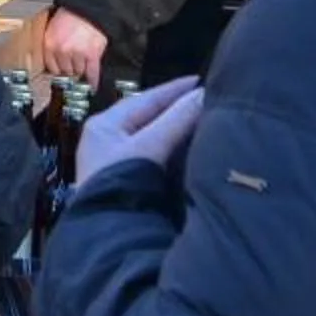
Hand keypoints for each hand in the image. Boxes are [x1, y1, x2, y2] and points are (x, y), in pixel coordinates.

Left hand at [38, 5, 109, 87]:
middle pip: (65, 71)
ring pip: (78, 72)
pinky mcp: (92, 55)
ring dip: (81, 69)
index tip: (61, 71)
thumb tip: (52, 63)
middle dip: (69, 68)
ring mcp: (77, 54)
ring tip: (84, 62)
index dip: (58, 68)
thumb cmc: (71, 16)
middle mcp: (62, 51)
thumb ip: (52, 45)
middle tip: (74, 63)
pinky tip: (93, 86)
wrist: (89, 8)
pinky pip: (92, 72)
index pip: (51, 67)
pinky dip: (93, 80)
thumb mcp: (53, 29)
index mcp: (50, 44)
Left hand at [74, 76, 204, 188]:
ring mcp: (118, 162)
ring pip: (155, 138)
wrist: (107, 234)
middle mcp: (109, 140)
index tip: (203, 81)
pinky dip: (174, 150)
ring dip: (179, 130)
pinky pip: (156, 157)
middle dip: (179, 109)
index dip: (175, 90)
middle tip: (210, 100)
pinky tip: (194, 150)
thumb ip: (176, 121)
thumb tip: (204, 93)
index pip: (146, 99)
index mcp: (105, 125)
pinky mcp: (129, 182)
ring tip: (208, 120)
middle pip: (150, 118)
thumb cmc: (120, 182)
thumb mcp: (148, 147)